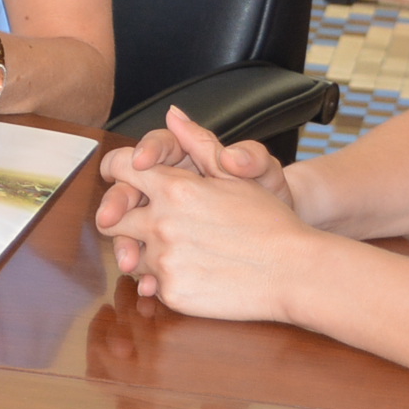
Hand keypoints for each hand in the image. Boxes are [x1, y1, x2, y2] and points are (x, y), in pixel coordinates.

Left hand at [91, 105, 311, 321]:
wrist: (295, 272)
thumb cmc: (270, 222)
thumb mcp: (235, 176)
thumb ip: (198, 145)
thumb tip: (173, 115)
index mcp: (174, 189)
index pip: (119, 168)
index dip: (116, 170)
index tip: (120, 177)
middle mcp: (161, 224)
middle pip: (112, 218)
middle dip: (123, 218)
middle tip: (144, 222)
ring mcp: (164, 261)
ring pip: (132, 255)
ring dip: (146, 253)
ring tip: (182, 251)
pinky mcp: (173, 292)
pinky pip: (152, 284)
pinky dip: (165, 280)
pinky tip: (193, 273)